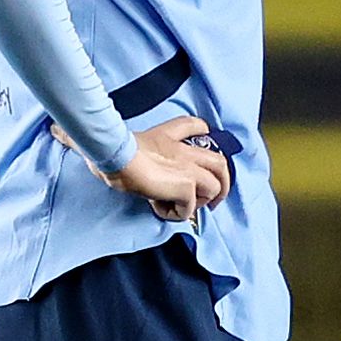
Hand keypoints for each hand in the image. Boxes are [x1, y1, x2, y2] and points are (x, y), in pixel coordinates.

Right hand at [105, 116, 229, 223]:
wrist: (116, 156)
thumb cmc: (116, 151)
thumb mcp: (132, 142)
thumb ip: (145, 149)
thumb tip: (144, 169)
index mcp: (169, 136)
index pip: (195, 126)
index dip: (202, 132)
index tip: (203, 138)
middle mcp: (186, 151)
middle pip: (220, 163)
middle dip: (223, 183)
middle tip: (213, 199)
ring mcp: (190, 168)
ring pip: (214, 188)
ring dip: (199, 202)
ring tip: (179, 205)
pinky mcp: (186, 186)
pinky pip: (190, 208)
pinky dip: (178, 214)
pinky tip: (160, 207)